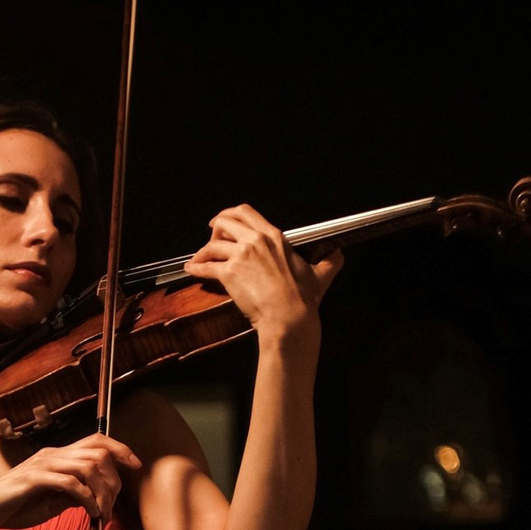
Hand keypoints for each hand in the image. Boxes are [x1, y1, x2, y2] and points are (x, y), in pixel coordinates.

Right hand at [0, 433, 140, 529]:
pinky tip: (89, 512)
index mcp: (59, 455)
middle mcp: (54, 454)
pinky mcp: (34, 479)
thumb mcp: (53, 500)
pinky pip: (70, 483)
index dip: (121, 448)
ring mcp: (44, 464)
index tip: (136, 465)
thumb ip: (74, 494)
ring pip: (88, 466)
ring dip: (102, 492)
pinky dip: (87, 498)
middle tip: (113, 505)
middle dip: (114, 478)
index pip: (97, 440)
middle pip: (98, 451)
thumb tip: (97, 497)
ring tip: (102, 513)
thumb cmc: (18, 505)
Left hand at [182, 204, 342, 344]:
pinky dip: (195, 268)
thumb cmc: (303, 298)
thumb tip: (339, 254)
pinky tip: (191, 270)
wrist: (289, 317)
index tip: (222, 221)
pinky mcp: (229, 273)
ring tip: (199, 260)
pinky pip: (205, 266)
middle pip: (224, 223)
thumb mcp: (320, 274)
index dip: (229, 214)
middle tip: (210, 239)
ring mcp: (241, 255)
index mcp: (273, 236)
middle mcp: (255, 240)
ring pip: (212, 245)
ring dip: (202, 252)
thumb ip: (330, 261)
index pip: (245, 212)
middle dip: (214, 230)